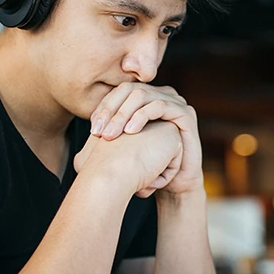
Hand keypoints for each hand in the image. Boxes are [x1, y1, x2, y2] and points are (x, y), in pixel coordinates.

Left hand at [89, 83, 203, 195]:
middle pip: (129, 90)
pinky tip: (131, 131)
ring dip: (123, 114)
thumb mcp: (125, 147)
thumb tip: (87, 133)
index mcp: (147, 99)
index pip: (119, 92)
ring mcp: (175, 102)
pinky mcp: (185, 113)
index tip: (92, 130)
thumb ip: (110, 134)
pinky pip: (160, 105)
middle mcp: (161, 95)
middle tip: (99, 133)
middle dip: (111, 111)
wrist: (175, 183)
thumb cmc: (148, 166)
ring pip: (142, 95)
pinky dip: (142, 116)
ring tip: (111, 135)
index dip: (104, 108)